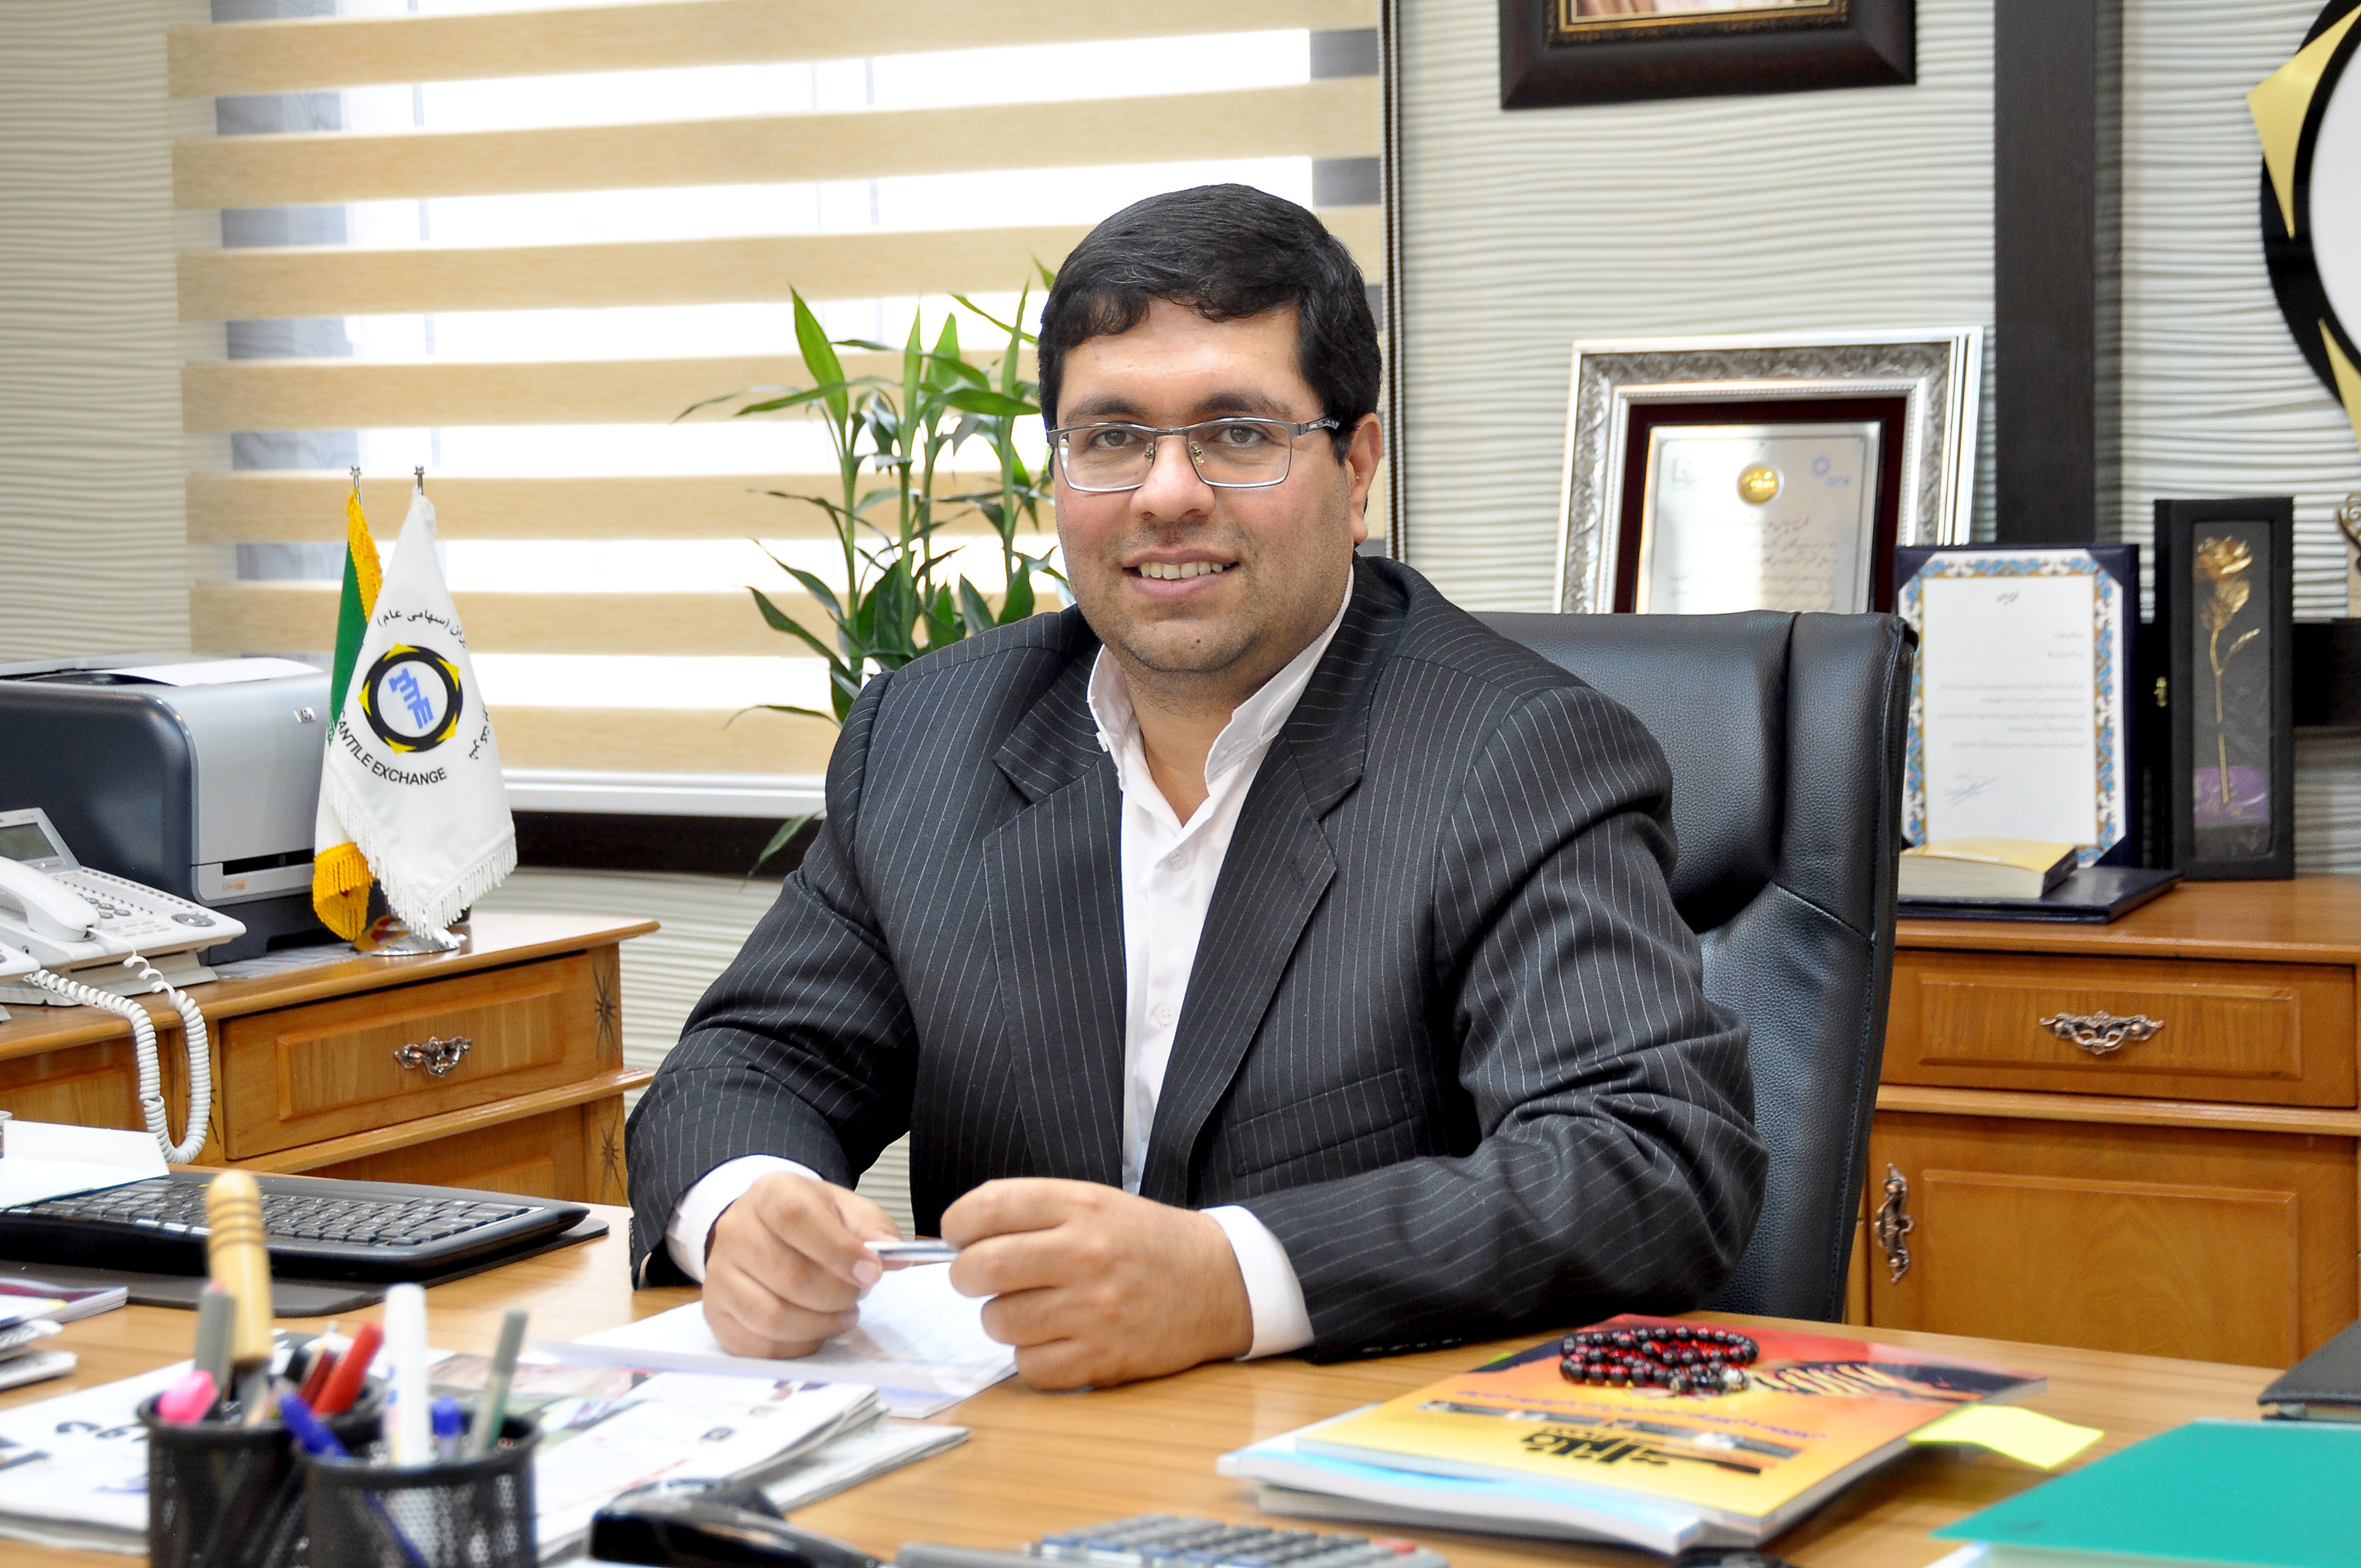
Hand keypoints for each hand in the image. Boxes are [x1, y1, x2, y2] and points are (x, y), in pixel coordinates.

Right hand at [701, 1170, 902, 1358]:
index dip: (839, 1251)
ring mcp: (719, 1274)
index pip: (796, 1219)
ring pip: (772, 1318)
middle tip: (858, 1296)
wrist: (766, 1229)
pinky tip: (816, 1330)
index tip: (872, 1273)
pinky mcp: (716, 1313)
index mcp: (770, 1194)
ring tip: (843, 1315)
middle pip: (788, 1276)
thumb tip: (894, 1256)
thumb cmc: (812, 1221)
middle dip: (837, 1296)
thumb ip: (873, 1228)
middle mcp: (735, 1231)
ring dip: (820, 1326)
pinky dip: (797, 1346)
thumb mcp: (846, 1210)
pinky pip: (758, 1346)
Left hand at [940, 1178, 1251, 1389]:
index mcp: (1081, 1206)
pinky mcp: (1105, 1359)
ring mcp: (1096, 1310)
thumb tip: (959, 1241)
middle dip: (966, 1276)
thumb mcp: (1097, 1203)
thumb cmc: (1147, 1242)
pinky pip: (1031, 1368)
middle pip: (982, 1268)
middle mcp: (1086, 1254)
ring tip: (1030, 1310)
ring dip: (1002, 1319)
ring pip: (1000, 1322)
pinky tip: (1054, 1341)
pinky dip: (1031, 1358)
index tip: (958, 1236)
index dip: (958, 1224)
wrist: (1221, 1281)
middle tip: (979, 1279)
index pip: (989, 1207)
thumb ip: (1034, 1214)